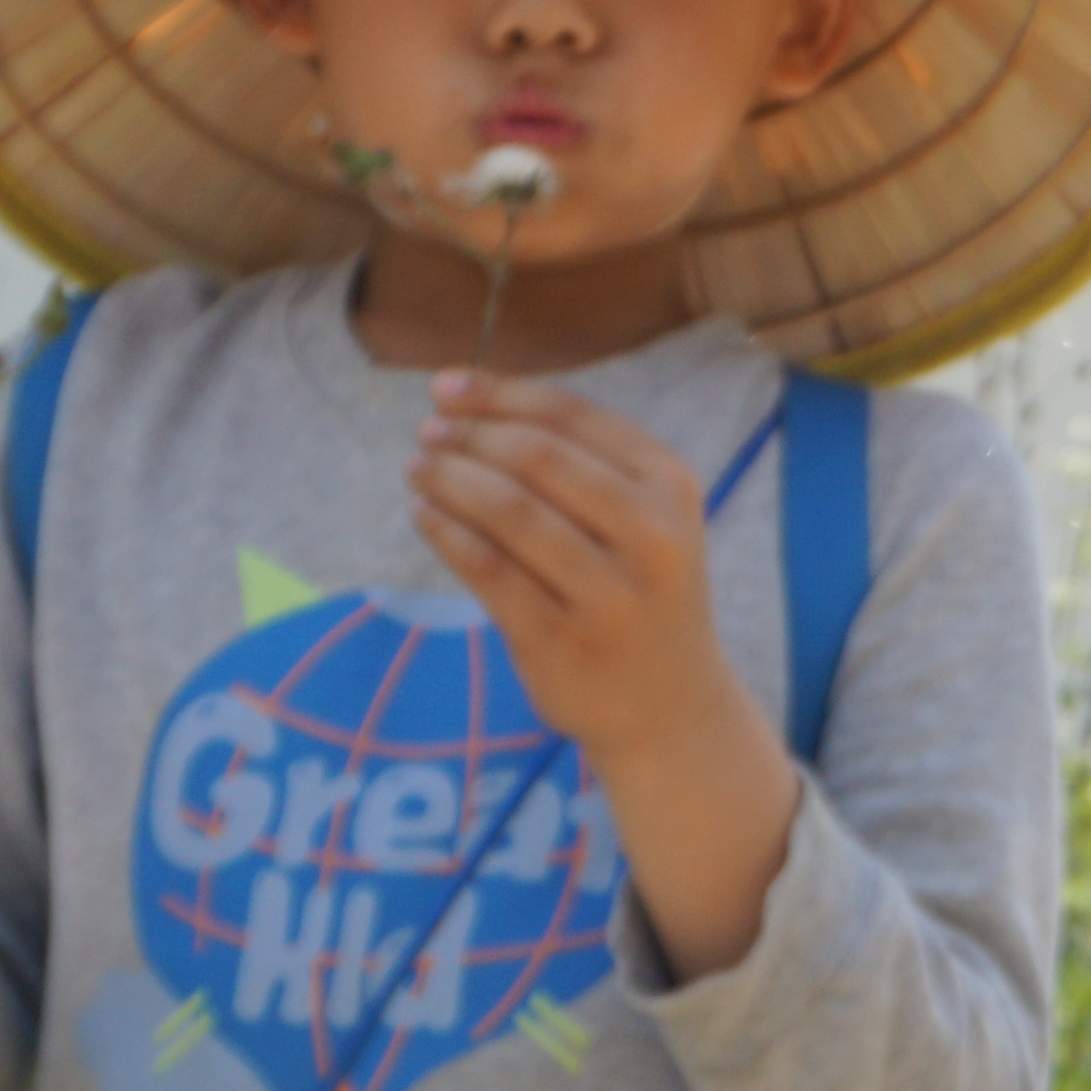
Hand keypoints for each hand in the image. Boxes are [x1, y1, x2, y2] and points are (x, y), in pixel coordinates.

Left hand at [410, 373, 753, 764]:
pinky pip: (487, 571)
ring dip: (449, 479)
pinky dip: (445, 533)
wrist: (672, 705)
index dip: (499, 393)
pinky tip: (424, 516)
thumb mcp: (647, 519)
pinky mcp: (561, 642)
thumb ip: (583, 463)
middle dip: (469, 435)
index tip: (445, 385)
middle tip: (426, 431)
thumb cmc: (642, 592)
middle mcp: (648, 535)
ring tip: (417, 469)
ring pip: (508, 511)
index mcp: (670, 487)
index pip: (572, 416)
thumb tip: (471, 402)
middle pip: (537, 457)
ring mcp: (607, 594)